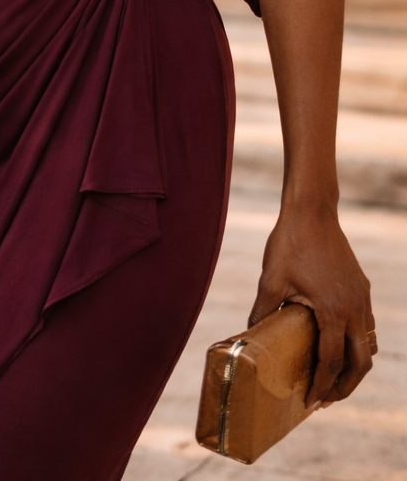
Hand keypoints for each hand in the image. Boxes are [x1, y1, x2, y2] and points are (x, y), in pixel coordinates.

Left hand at [250, 202, 374, 406]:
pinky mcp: (362, 288)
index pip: (332, 362)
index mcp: (333, 312)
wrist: (312, 211)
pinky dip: (358, 343)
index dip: (322, 386)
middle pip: (360, 364)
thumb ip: (261, 311)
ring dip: (354, 367)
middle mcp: (354, 309)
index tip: (311, 403)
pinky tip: (341, 345)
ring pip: (368, 346)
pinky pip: (367, 325)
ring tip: (335, 379)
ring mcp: (362, 298)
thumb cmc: (289, 243)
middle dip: (345, 386)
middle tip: (327, 400)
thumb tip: (247, 334)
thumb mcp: (271, 280)